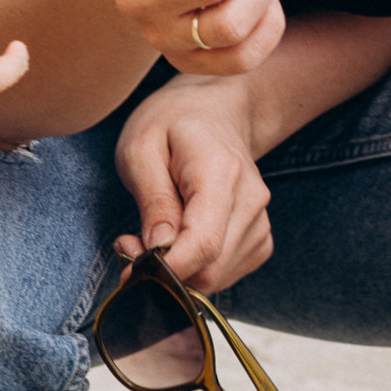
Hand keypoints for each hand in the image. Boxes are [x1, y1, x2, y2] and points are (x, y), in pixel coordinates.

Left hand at [113, 77, 271, 294]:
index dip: (165, 270)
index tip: (130, 270)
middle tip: (131, 244)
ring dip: (179, 272)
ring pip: (217, 278)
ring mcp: (261, 220)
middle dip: (165, 272)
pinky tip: (180, 241)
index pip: (203, 244)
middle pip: (210, 269)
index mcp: (220, 173)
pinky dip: (196, 269)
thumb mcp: (141, 149)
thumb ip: (152, 201)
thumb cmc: (172, 124)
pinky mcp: (260, 237)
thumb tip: (158, 251)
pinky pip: (225, 274)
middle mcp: (251, 200)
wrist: (216, 111)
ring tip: (153, 236)